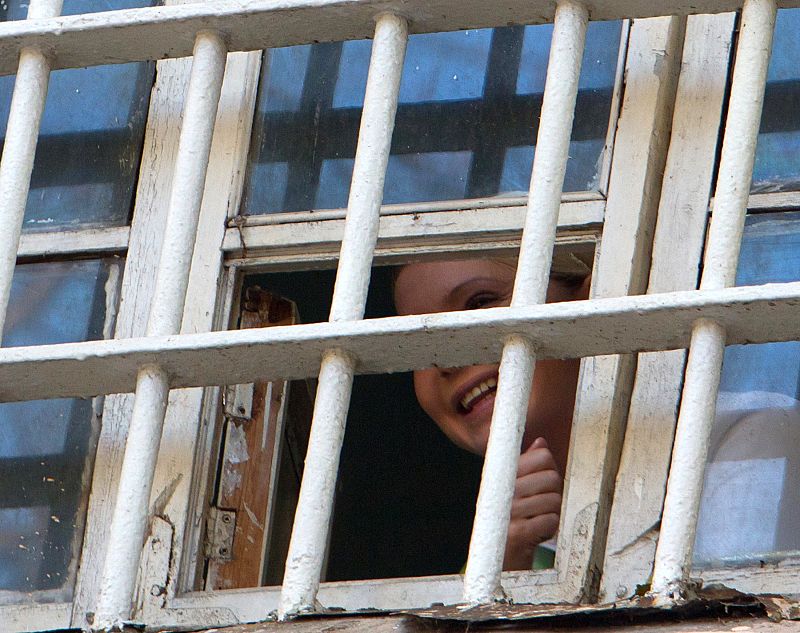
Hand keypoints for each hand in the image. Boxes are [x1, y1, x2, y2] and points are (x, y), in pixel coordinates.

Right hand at [503, 437, 562, 570]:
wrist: (500, 556)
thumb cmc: (513, 518)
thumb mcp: (518, 488)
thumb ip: (528, 464)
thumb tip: (540, 442)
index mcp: (505, 475)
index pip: (543, 456)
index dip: (549, 468)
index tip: (542, 480)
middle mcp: (504, 490)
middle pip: (552, 477)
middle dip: (554, 492)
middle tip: (543, 503)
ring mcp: (509, 512)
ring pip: (554, 499)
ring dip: (552, 512)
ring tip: (539, 518)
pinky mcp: (517, 533)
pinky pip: (550, 520)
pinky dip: (550, 527)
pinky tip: (538, 531)